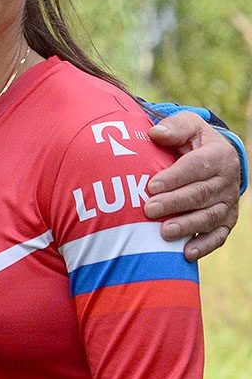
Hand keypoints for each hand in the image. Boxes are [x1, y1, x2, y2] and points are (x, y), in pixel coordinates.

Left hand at [144, 111, 240, 260]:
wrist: (216, 158)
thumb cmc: (193, 140)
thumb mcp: (188, 125)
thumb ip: (174, 126)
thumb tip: (155, 133)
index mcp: (219, 155)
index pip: (196, 167)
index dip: (174, 178)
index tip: (151, 186)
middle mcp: (227, 181)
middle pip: (201, 194)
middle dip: (174, 203)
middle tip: (149, 210)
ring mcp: (228, 203)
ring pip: (209, 217)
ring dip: (187, 226)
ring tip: (164, 233)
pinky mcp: (227, 220)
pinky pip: (218, 236)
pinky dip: (203, 245)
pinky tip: (185, 253)